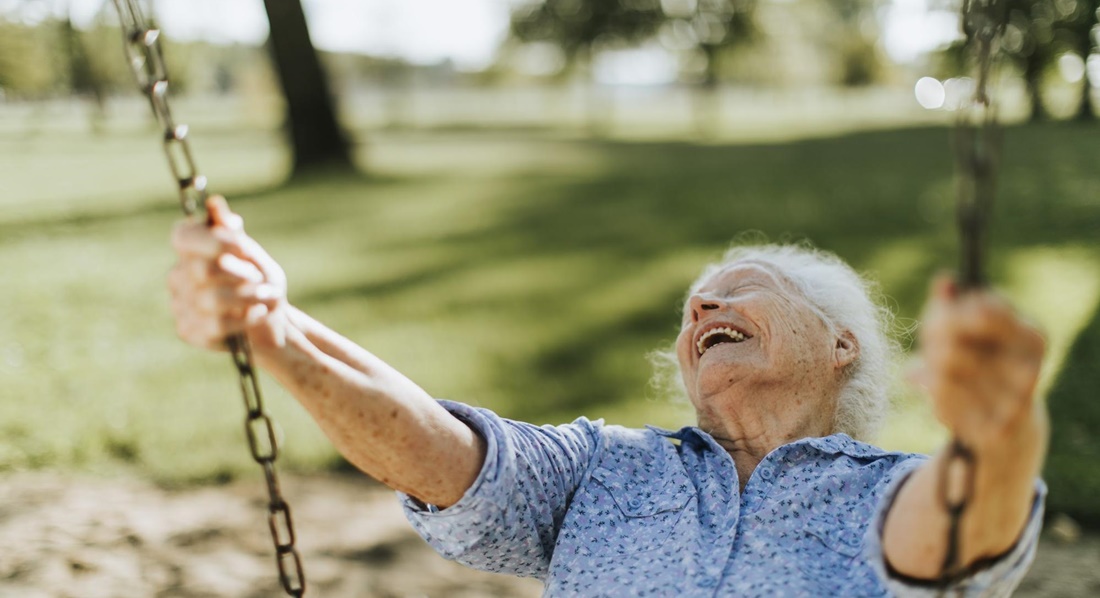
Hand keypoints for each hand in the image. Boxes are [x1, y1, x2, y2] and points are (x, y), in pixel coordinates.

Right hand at [168, 196, 288, 350]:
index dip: (212, 240)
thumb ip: (232, 234)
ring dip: (248, 297)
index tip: (241, 246)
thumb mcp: (253, 256)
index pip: (183, 236)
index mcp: (191, 250)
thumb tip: (213, 203)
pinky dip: (244, 319)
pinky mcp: (188, 331)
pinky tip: (256, 314)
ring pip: (210, 300)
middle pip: (202, 270)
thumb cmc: (260, 283)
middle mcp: (178, 276)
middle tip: (258, 278)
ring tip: (265, 297)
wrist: (272, 322)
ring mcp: (179, 304)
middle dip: (241, 275)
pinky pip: (215, 325)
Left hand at [913, 275, 1046, 453]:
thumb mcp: (968, 330)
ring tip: (934, 372)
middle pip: (954, 340)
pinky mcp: (994, 428)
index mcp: (1033, 336)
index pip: (984, 307)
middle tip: (931, 347)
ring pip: (943, 370)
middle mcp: (1031, 367)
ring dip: (930, 368)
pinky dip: (933, 394)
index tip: (940, 318)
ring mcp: (1014, 401)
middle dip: (933, 341)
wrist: (1009, 426)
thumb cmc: (982, 363)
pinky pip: (941, 399)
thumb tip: (944, 280)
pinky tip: (940, 395)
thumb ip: (952, 304)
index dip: (949, 311)